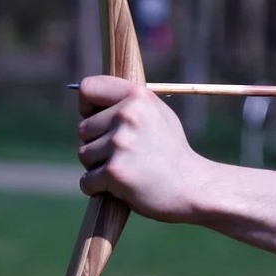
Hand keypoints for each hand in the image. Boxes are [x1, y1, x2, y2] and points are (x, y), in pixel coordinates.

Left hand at [76, 76, 211, 223]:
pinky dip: (97, 188)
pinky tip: (120, 187)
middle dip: (96, 144)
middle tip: (125, 155)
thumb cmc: (172, 152)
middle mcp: (127, 115)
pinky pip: (86, 180)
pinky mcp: (115, 171)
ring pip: (84, 155)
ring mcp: (120, 143)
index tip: (95, 119)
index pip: (88, 88)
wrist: (193, 187)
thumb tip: (89, 99)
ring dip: (98, 167)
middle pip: (82, 129)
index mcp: (137, 96)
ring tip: (127, 169)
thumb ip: (127, 103)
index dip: (86, 106)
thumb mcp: (157, 115)